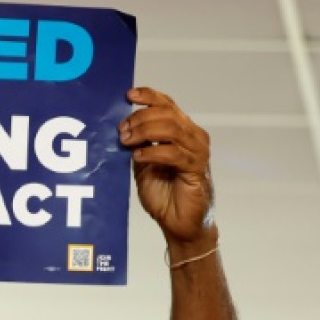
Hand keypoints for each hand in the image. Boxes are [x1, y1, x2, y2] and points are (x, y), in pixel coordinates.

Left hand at [118, 87, 215, 248]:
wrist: (178, 224)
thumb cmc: (164, 195)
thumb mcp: (144, 164)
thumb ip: (139, 144)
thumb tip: (123, 128)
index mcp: (183, 131)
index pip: (167, 104)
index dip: (149, 96)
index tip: (128, 95)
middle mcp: (194, 137)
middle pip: (167, 113)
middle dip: (140, 118)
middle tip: (122, 130)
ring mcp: (198, 152)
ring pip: (171, 129)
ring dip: (145, 131)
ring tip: (127, 141)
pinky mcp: (197, 170)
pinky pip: (173, 153)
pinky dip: (153, 152)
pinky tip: (139, 156)